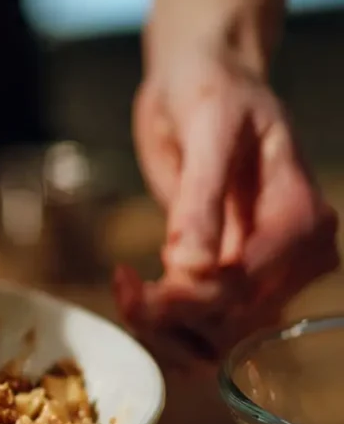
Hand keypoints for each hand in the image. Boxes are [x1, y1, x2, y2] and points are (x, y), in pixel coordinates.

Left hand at [114, 45, 338, 369]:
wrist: (204, 83)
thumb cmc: (213, 94)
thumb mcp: (209, 132)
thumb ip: (201, 200)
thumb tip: (193, 269)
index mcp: (301, 220)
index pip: (244, 289)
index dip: (185, 300)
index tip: (130, 283)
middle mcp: (295, 257)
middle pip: (232, 324)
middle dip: (170, 319)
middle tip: (123, 286)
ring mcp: (266, 274)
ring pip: (219, 340)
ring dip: (167, 333)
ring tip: (127, 291)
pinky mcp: (234, 281)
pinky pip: (204, 328)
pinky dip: (168, 327)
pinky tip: (137, 292)